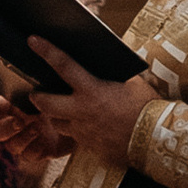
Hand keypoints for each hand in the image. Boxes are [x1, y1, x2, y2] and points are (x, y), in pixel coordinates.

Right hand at [0, 93, 71, 178]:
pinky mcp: (39, 152)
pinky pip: (29, 156)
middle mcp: (16, 123)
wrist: (85, 116)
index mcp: (14, 105)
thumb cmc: (65, 99)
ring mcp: (26, 140)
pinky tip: (45, 140)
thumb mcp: (50, 91)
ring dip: (23, 138)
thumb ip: (36, 91)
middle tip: (20, 121)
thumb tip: (29, 87)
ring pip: (12, 146)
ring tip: (38, 128)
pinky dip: (35, 148)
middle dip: (7, 128)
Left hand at [20, 37, 153, 159]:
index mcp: (92, 90)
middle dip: (37, 97)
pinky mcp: (89, 146)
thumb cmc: (148, 107)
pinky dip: (76, 129)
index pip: (63, 65)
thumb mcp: (134, 82)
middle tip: (36, 92)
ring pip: (57, 123)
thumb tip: (110, 62)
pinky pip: (75, 137)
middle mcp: (81, 111)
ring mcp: (83, 131)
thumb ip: (116, 74)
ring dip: (56, 116)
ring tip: (63, 110)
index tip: (32, 41)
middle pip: (45, 104)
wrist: (155, 140)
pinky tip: (87, 125)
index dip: (47, 51)